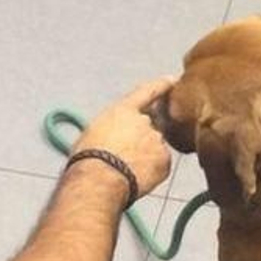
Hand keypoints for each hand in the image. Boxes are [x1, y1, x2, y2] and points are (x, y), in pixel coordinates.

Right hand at [73, 76, 175, 197]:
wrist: (99, 179)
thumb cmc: (88, 158)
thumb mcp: (93, 132)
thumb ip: (111, 127)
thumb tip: (114, 135)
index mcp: (124, 110)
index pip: (148, 91)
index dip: (161, 85)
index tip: (172, 81)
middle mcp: (144, 121)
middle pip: (150, 127)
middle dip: (142, 139)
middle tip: (125, 157)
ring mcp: (157, 140)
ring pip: (155, 148)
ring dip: (146, 157)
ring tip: (125, 171)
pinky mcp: (164, 160)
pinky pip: (160, 166)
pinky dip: (152, 172)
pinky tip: (136, 179)